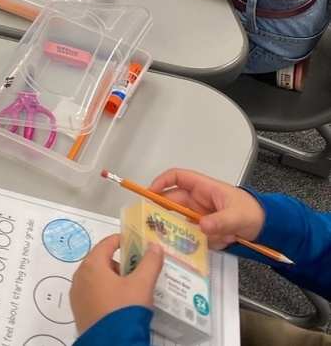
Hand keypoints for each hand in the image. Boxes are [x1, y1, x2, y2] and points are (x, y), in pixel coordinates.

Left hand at [71, 234, 163, 332]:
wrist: (111, 345)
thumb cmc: (125, 309)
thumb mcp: (142, 285)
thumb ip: (150, 264)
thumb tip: (155, 246)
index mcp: (92, 265)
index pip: (106, 244)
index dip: (121, 241)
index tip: (135, 244)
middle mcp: (80, 276)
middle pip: (101, 261)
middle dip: (120, 264)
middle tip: (138, 272)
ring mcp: (77, 294)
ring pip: (97, 278)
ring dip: (113, 280)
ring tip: (132, 290)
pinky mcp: (78, 310)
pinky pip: (93, 293)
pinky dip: (105, 293)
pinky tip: (120, 304)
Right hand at [149, 169, 264, 249]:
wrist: (269, 227)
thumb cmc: (252, 212)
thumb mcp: (237, 216)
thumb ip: (220, 221)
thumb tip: (201, 226)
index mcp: (203, 187)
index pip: (177, 177)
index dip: (161, 182)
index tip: (150, 193)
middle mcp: (198, 200)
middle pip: (175, 203)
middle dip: (172, 216)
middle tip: (164, 228)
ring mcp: (201, 215)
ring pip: (186, 224)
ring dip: (197, 233)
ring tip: (217, 237)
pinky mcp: (206, 229)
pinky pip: (197, 236)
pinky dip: (207, 241)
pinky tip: (224, 241)